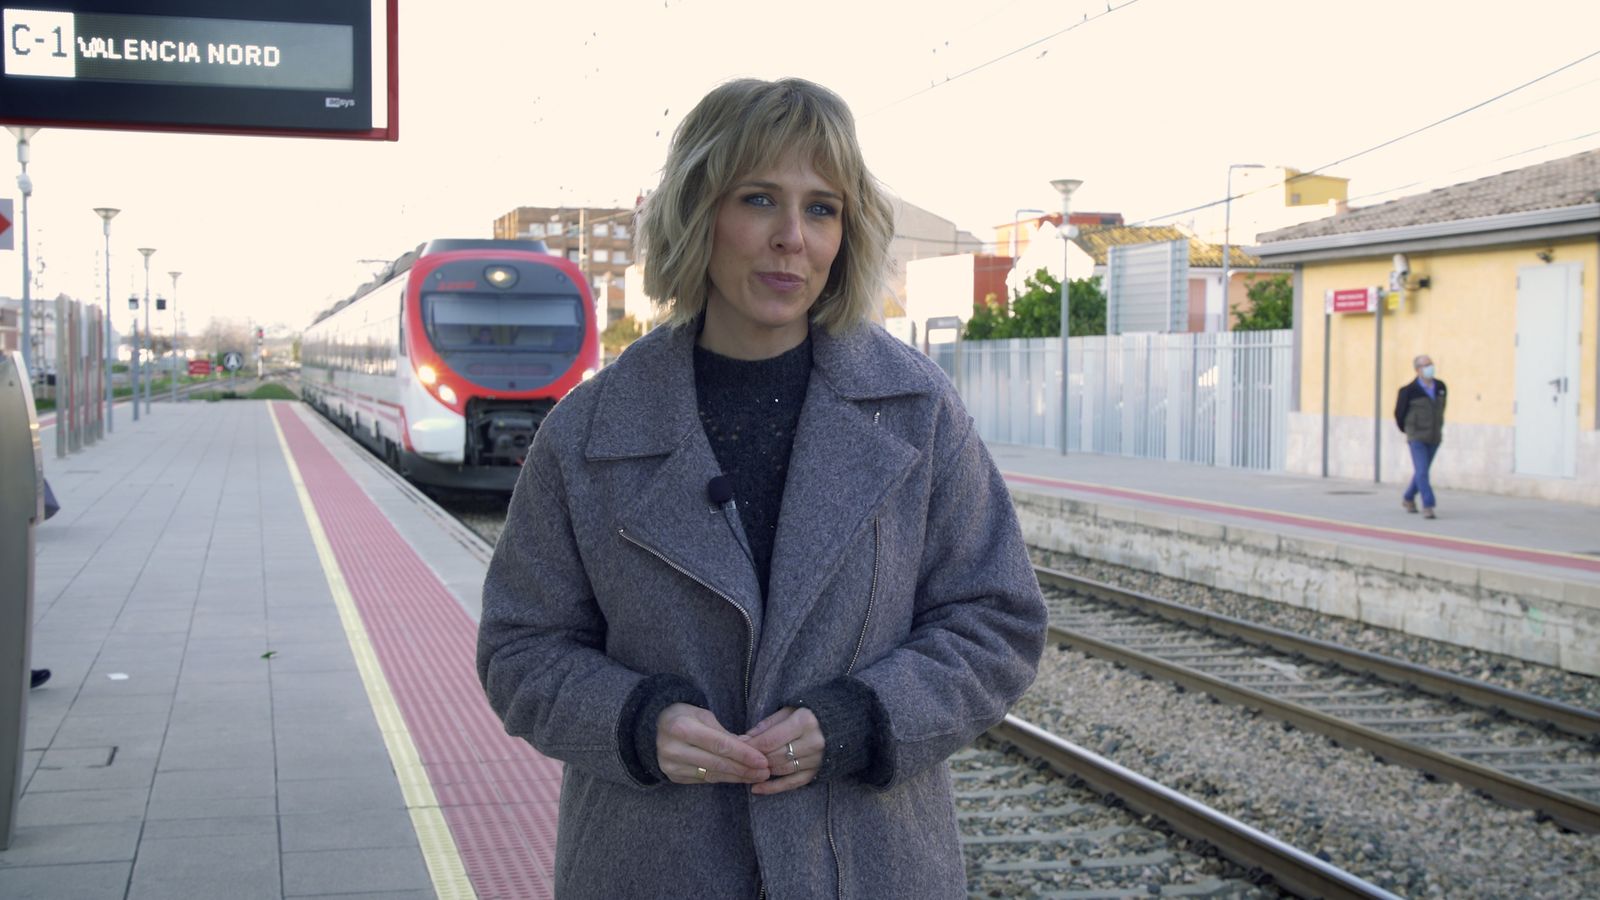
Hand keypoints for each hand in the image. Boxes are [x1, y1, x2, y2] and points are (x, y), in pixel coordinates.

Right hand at [656, 703, 770, 784]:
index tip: (762, 761)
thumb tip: (750, 749)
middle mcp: (674, 749)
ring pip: (712, 775)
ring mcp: (671, 765)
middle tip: (765, 772)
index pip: (719, 745)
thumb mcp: (702, 715)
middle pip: (717, 763)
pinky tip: (737, 777)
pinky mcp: (673, 776)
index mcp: (682, 727)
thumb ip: (724, 734)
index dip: (743, 754)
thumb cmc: (683, 716)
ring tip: (756, 777)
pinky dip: (722, 778)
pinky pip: (703, 780)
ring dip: (736, 777)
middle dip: (744, 769)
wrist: (653, 727)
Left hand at [743, 707, 822, 794]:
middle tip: (740, 758)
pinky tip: (757, 788)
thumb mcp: (790, 710)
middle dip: (754, 758)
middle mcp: (813, 742)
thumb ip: (768, 724)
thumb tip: (746, 738)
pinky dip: (774, 788)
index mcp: (805, 721)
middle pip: (775, 756)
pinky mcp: (818, 772)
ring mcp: (817, 759)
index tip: (737, 746)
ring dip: (762, 770)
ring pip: (781, 769)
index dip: (751, 745)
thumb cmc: (811, 714)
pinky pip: (792, 783)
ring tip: (747, 769)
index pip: (770, 739)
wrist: (843, 725)